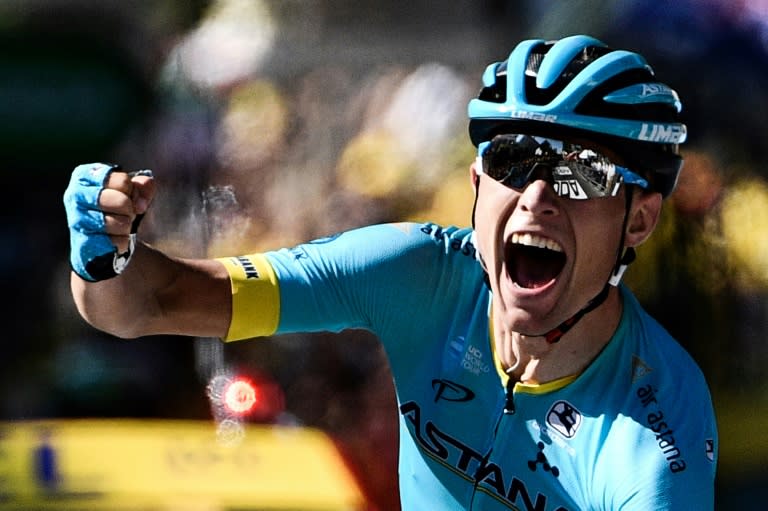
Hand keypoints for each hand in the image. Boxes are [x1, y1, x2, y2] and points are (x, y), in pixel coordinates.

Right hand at [63, 163, 155, 280]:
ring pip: (122, 222)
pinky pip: (117, 241)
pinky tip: (112, 238)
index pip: (123, 181)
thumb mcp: (132, 192)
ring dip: (126, 226)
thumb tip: (146, 184)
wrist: (103, 241)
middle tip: (124, 212)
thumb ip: (142, 184)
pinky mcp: (83, 242)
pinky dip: (122, 241)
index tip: (127, 195)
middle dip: (130, 210)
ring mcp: (78, 219)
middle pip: (122, 202)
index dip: (132, 191)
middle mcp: (75, 195)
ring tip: (117, 224)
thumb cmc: (117, 209)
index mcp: (84, 176)